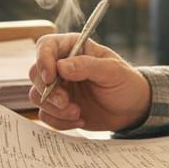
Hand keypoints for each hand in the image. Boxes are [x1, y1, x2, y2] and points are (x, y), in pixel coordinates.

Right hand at [29, 34, 150, 131]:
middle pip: (35, 73)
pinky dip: (59, 121)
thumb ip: (88, 66)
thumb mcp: (113, 71)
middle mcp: (61, 66)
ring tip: (78, 113)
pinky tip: (80, 120)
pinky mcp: (58, 107)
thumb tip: (61, 66)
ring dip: (54, 109)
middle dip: (48, 91)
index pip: (46, 46)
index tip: (50, 78)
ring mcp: (58, 87)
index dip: (43, 60)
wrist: (132, 109)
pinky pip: (45, 115)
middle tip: (66, 102)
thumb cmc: (126, 84)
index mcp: (73, 48)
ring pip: (37, 95)